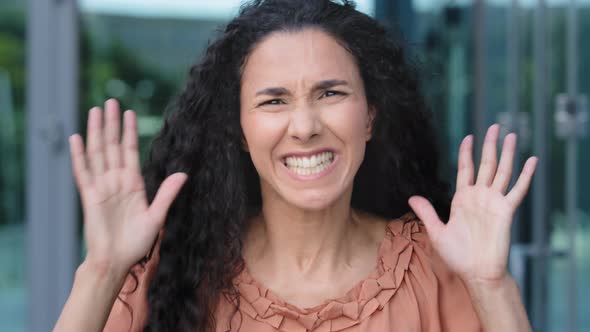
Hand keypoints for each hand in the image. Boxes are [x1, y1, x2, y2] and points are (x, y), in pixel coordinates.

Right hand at [69, 99, 186, 276]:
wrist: (117, 261)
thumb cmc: (136, 242)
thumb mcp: (157, 216)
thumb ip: (167, 194)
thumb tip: (183, 174)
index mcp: (133, 183)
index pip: (130, 150)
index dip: (129, 131)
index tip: (129, 112)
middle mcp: (117, 181)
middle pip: (112, 145)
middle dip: (112, 123)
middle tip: (110, 100)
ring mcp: (102, 187)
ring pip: (98, 152)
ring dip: (96, 132)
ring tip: (95, 110)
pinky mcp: (90, 196)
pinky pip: (83, 172)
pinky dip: (79, 155)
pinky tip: (77, 138)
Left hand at [408, 124, 536, 284]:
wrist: (476, 272)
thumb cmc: (457, 255)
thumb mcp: (436, 231)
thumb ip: (426, 212)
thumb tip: (411, 198)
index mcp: (462, 199)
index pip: (465, 169)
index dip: (466, 152)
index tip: (468, 137)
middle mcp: (479, 196)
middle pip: (485, 164)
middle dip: (489, 145)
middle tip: (494, 126)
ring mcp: (494, 202)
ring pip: (502, 171)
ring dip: (507, 153)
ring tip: (511, 135)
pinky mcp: (506, 210)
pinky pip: (518, 189)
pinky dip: (526, 175)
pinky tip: (532, 160)